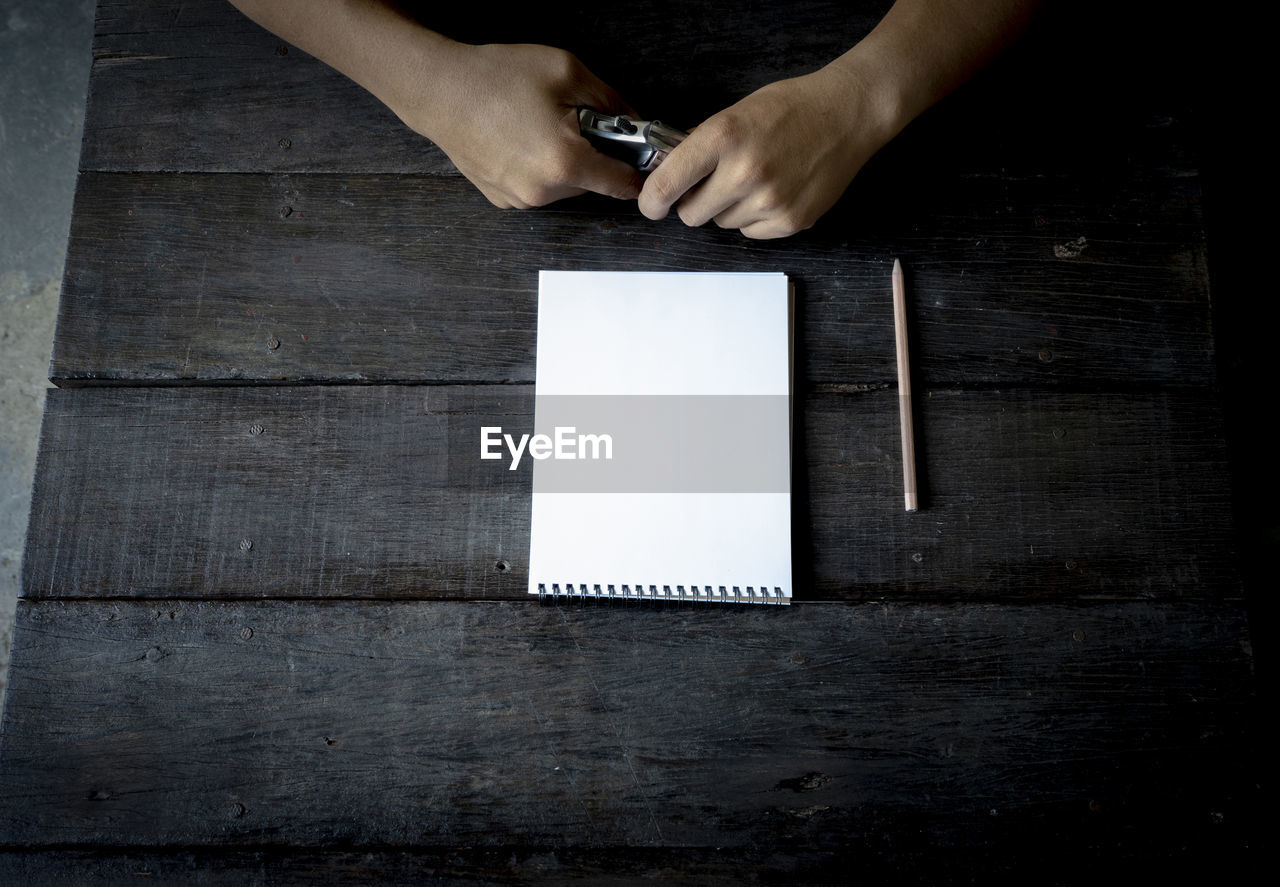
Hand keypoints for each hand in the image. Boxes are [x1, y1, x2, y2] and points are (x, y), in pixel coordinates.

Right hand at [402, 43, 644, 208]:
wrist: (437, 90)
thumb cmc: (497, 77)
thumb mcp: (566, 71)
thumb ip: (611, 100)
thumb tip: (637, 122)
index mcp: (566, 163)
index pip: (623, 185)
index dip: (636, 168)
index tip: (638, 156)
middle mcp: (544, 191)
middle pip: (592, 183)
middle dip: (592, 155)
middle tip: (571, 121)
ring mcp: (520, 200)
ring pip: (564, 186)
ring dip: (564, 163)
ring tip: (537, 127)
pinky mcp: (503, 200)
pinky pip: (537, 189)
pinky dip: (538, 169)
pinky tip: (518, 141)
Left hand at [638, 65, 894, 238]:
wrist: (848, 113)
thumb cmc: (791, 108)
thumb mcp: (737, 113)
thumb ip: (702, 145)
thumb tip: (670, 174)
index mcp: (723, 137)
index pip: (667, 185)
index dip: (652, 201)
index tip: (652, 205)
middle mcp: (744, 172)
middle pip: (691, 214)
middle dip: (695, 201)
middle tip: (715, 183)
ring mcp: (769, 201)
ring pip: (722, 224)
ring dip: (730, 208)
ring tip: (757, 179)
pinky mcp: (790, 221)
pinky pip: (751, 232)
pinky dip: (756, 218)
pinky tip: (776, 191)